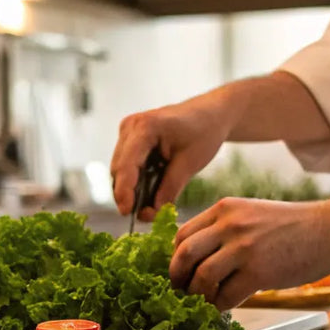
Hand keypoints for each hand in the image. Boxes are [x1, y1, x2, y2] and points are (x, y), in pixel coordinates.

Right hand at [111, 93, 235, 218]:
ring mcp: (128, 131)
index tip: (127, 213)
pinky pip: (126, 164)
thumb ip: (169, 188)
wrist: (210, 113)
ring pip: (120, 169)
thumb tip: (151, 212)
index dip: (124, 191)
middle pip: (119, 168)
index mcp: (145, 127)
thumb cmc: (204, 132)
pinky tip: (148, 192)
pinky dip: (135, 180)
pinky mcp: (130, 139)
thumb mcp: (190, 163)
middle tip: (144, 216)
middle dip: (128, 194)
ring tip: (148, 208)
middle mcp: (130, 126)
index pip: (127, 165)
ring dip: (131, 189)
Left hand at [170, 197, 329, 307]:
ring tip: (205, 301)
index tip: (182, 271)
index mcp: (224, 209)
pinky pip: (226, 296)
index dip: (176, 257)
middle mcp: (230, 225)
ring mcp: (244, 248)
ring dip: (198, 295)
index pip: (183, 234)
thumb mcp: (252, 214)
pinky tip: (225, 306)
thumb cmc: (295, 225)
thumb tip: (199, 257)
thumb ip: (225, 229)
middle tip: (182, 290)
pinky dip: (220, 306)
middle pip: (184, 254)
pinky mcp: (259, 272)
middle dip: (178, 277)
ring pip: (201, 277)